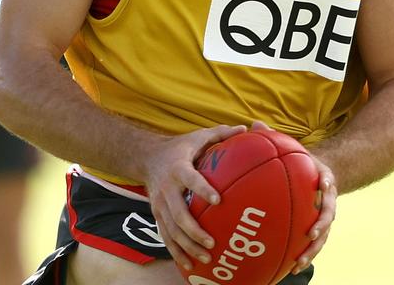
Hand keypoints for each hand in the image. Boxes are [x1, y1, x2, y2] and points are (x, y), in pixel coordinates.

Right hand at [141, 124, 246, 270]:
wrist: (146, 157)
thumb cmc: (180, 148)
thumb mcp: (198, 136)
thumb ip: (221, 133)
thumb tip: (247, 128)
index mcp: (178, 169)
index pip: (191, 179)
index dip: (203, 189)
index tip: (218, 200)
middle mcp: (167, 189)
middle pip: (178, 214)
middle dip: (195, 231)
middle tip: (213, 242)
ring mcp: (159, 204)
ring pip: (172, 230)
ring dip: (188, 246)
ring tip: (206, 258)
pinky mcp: (156, 215)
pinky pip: (166, 237)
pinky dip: (177, 252)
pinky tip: (190, 265)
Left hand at [238, 122, 338, 274]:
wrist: (317, 174)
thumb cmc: (299, 161)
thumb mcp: (290, 148)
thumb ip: (273, 138)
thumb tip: (254, 125)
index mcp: (322, 178)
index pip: (328, 183)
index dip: (327, 187)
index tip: (323, 187)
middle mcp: (326, 200)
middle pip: (328, 215)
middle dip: (320, 228)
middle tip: (309, 236)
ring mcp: (322, 216)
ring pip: (322, 236)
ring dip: (312, 250)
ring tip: (298, 263)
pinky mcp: (315, 228)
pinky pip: (311, 245)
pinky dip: (303, 256)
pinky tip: (290, 269)